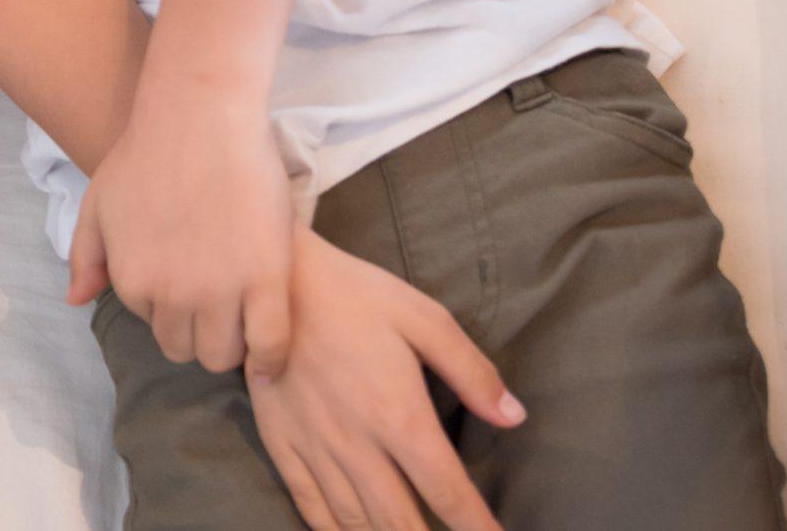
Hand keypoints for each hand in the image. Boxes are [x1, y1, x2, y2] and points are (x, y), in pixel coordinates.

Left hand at [65, 91, 294, 375]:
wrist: (200, 115)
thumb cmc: (147, 152)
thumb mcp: (98, 203)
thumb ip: (86, 256)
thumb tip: (76, 301)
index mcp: (133, 282)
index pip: (152, 324)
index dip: (169, 306)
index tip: (186, 285)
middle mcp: (173, 296)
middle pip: (186, 350)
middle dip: (196, 332)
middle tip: (214, 305)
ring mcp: (221, 290)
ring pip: (223, 354)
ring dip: (229, 343)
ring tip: (241, 317)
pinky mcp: (267, 278)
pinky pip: (271, 345)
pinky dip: (270, 360)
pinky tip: (269, 358)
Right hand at [246, 234, 522, 530]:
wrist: (271, 280)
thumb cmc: (355, 294)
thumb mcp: (423, 317)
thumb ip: (471, 371)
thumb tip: (514, 417)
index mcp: (400, 416)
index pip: (448, 493)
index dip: (477, 529)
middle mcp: (358, 445)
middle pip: (402, 523)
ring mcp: (315, 449)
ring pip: (356, 523)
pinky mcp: (282, 444)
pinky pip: (311, 507)